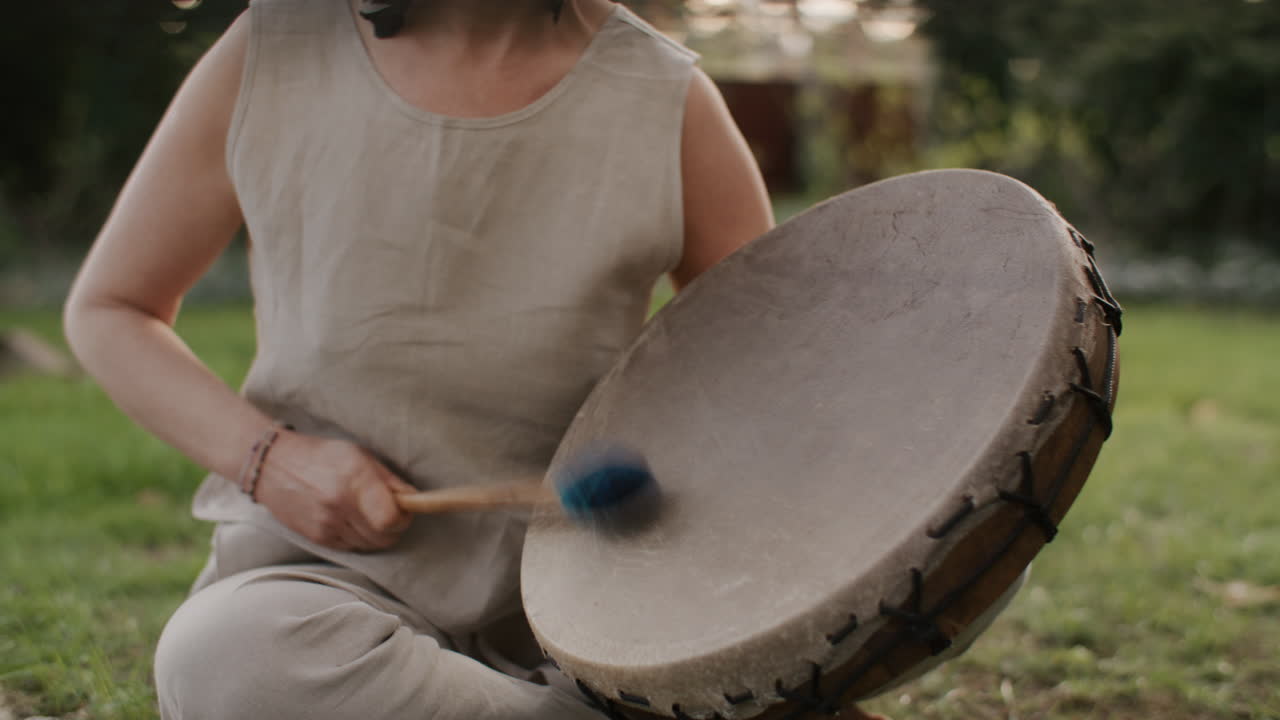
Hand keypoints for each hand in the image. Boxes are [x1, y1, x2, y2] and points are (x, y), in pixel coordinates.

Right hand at [254, 430, 415, 551]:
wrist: (273, 466)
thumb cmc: (322, 456)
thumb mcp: (360, 456)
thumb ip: (390, 481)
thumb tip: (415, 500)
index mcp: (354, 480)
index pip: (391, 519)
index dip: (404, 518)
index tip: (404, 510)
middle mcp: (339, 504)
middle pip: (384, 538)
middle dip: (393, 529)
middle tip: (390, 514)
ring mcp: (326, 524)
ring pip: (369, 546)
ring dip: (375, 535)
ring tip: (366, 514)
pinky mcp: (316, 538)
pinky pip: (351, 548)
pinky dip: (357, 539)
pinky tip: (350, 520)